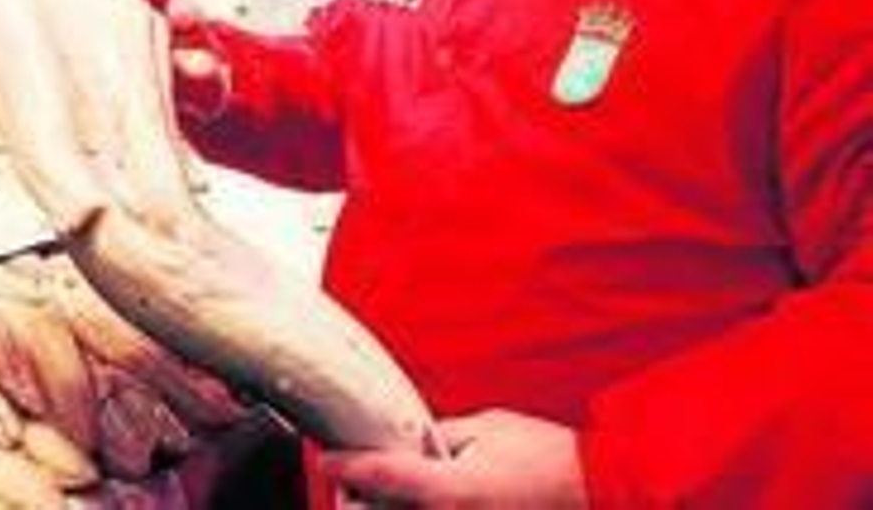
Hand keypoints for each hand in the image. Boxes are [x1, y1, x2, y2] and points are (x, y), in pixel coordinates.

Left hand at [321, 409, 585, 508]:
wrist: (600, 492)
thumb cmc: (549, 458)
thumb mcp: (487, 428)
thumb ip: (440, 437)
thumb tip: (410, 439)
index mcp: (447, 490)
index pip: (376, 475)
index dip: (344, 464)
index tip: (330, 457)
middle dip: (356, 499)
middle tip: (349, 482)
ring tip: (376, 495)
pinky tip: (420, 502)